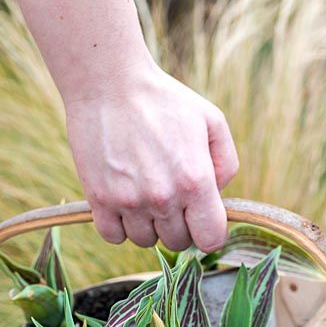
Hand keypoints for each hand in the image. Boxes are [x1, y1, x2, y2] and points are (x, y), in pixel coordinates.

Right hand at [66, 63, 238, 251]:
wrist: (109, 83)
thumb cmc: (163, 100)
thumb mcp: (211, 121)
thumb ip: (226, 163)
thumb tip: (219, 197)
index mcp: (195, 181)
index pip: (210, 239)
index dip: (209, 233)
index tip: (201, 219)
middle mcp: (163, 198)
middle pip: (177, 242)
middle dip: (179, 225)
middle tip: (171, 197)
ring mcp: (129, 202)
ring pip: (146, 241)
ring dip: (148, 225)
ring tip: (145, 194)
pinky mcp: (100, 200)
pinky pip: (114, 237)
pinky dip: (120, 226)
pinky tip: (123, 202)